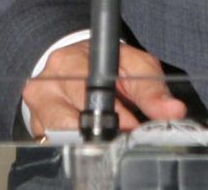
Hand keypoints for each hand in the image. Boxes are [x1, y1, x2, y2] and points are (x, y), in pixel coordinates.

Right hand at [21, 42, 186, 139]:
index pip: (90, 95)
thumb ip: (153, 89)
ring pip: (60, 138)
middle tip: (122, 133)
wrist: (76, 62)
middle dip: (103, 133)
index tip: (132, 125)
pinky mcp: (34, 126)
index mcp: (70, 62)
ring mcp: (37, 107)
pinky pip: (53, 145)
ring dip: (87, 142)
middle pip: (71, 122)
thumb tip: (173, 111)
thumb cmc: (107, 63)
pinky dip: (74, 146)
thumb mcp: (134, 65)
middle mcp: (47, 83)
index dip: (115, 116)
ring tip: (107, 135)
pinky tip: (87, 138)